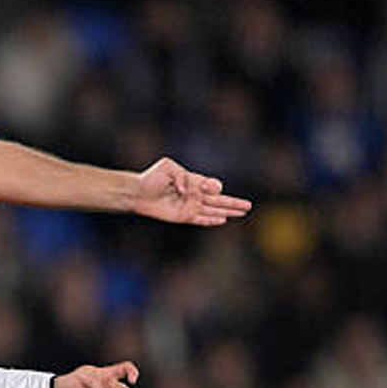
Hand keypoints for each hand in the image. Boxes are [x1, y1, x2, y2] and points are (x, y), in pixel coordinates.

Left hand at [132, 158, 251, 225]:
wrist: (138, 192)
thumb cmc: (152, 178)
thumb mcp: (168, 167)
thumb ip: (183, 176)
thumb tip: (191, 191)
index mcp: (192, 181)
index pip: (211, 184)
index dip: (214, 186)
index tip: (210, 188)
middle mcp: (194, 194)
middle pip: (218, 200)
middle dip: (233, 203)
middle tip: (248, 206)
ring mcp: (189, 206)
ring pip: (213, 210)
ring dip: (227, 211)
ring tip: (242, 213)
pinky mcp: (183, 216)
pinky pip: (201, 219)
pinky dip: (211, 220)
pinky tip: (223, 220)